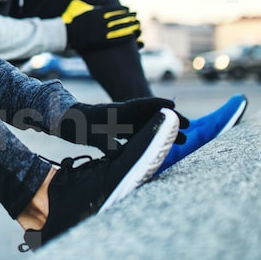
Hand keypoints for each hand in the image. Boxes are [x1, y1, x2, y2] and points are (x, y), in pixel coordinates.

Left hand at [56, 99, 188, 152]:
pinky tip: (163, 145)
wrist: (72, 122)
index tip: (173, 105)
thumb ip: (105, 143)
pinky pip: (141, 133)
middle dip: (169, 119)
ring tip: (182, 139)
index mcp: (117, 111)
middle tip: (188, 125)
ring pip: (148, 125)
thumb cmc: (81, 126)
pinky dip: (153, 138)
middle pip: (150, 115)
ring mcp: (124, 122)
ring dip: (164, 130)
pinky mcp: (122, 130)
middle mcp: (124, 115)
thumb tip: (118, 155)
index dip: (157, 105)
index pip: (140, 105)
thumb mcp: (92, 135)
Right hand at [62, 0, 140, 51]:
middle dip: (129, 17)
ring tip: (137, 25)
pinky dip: (126, 37)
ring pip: (121, 28)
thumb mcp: (78, 4)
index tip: (129, 9)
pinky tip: (132, 36)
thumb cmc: (71, 18)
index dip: (123, 9)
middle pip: (120, 18)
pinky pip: (117, 39)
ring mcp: (102, 32)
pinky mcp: (101, 42)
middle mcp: (101, 21)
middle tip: (136, 16)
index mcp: (97, 12)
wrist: (65, 34)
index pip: (115, 9)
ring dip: (130, 26)